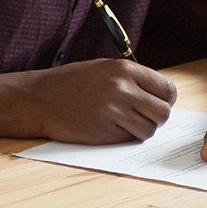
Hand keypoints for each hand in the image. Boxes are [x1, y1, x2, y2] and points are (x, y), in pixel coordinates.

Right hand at [21, 58, 176, 143]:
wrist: (39, 98)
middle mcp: (123, 89)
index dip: (167, 99)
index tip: (160, 103)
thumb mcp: (106, 68)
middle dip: (158, 118)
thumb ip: (133, 79)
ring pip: (149, 130)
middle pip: (163, 112)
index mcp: (126, 69)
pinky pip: (128, 139)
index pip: (166, 89)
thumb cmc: (74, 82)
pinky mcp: (103, 132)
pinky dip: (125, 137)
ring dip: (142, 130)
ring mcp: (113, 112)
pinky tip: (111, 128)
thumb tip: (159, 94)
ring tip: (127, 123)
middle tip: (146, 117)